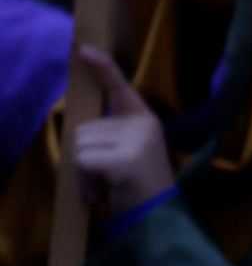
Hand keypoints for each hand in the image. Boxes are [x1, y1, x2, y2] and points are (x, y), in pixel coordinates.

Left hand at [71, 45, 173, 215]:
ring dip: (83, 171)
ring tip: (106, 185)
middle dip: (85, 156)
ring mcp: (135, 141)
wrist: (159, 217)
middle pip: (83, 128)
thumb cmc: (139, 187)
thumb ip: (111, 135)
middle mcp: (143, 125)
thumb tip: (79, 132)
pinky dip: (84, 182)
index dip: (103, 67)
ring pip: (79, 144)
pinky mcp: (123, 160)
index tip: (84, 48)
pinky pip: (81, 161)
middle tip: (106, 177)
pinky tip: (103, 194)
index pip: (120, 88)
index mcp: (145, 120)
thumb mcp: (129, 152)